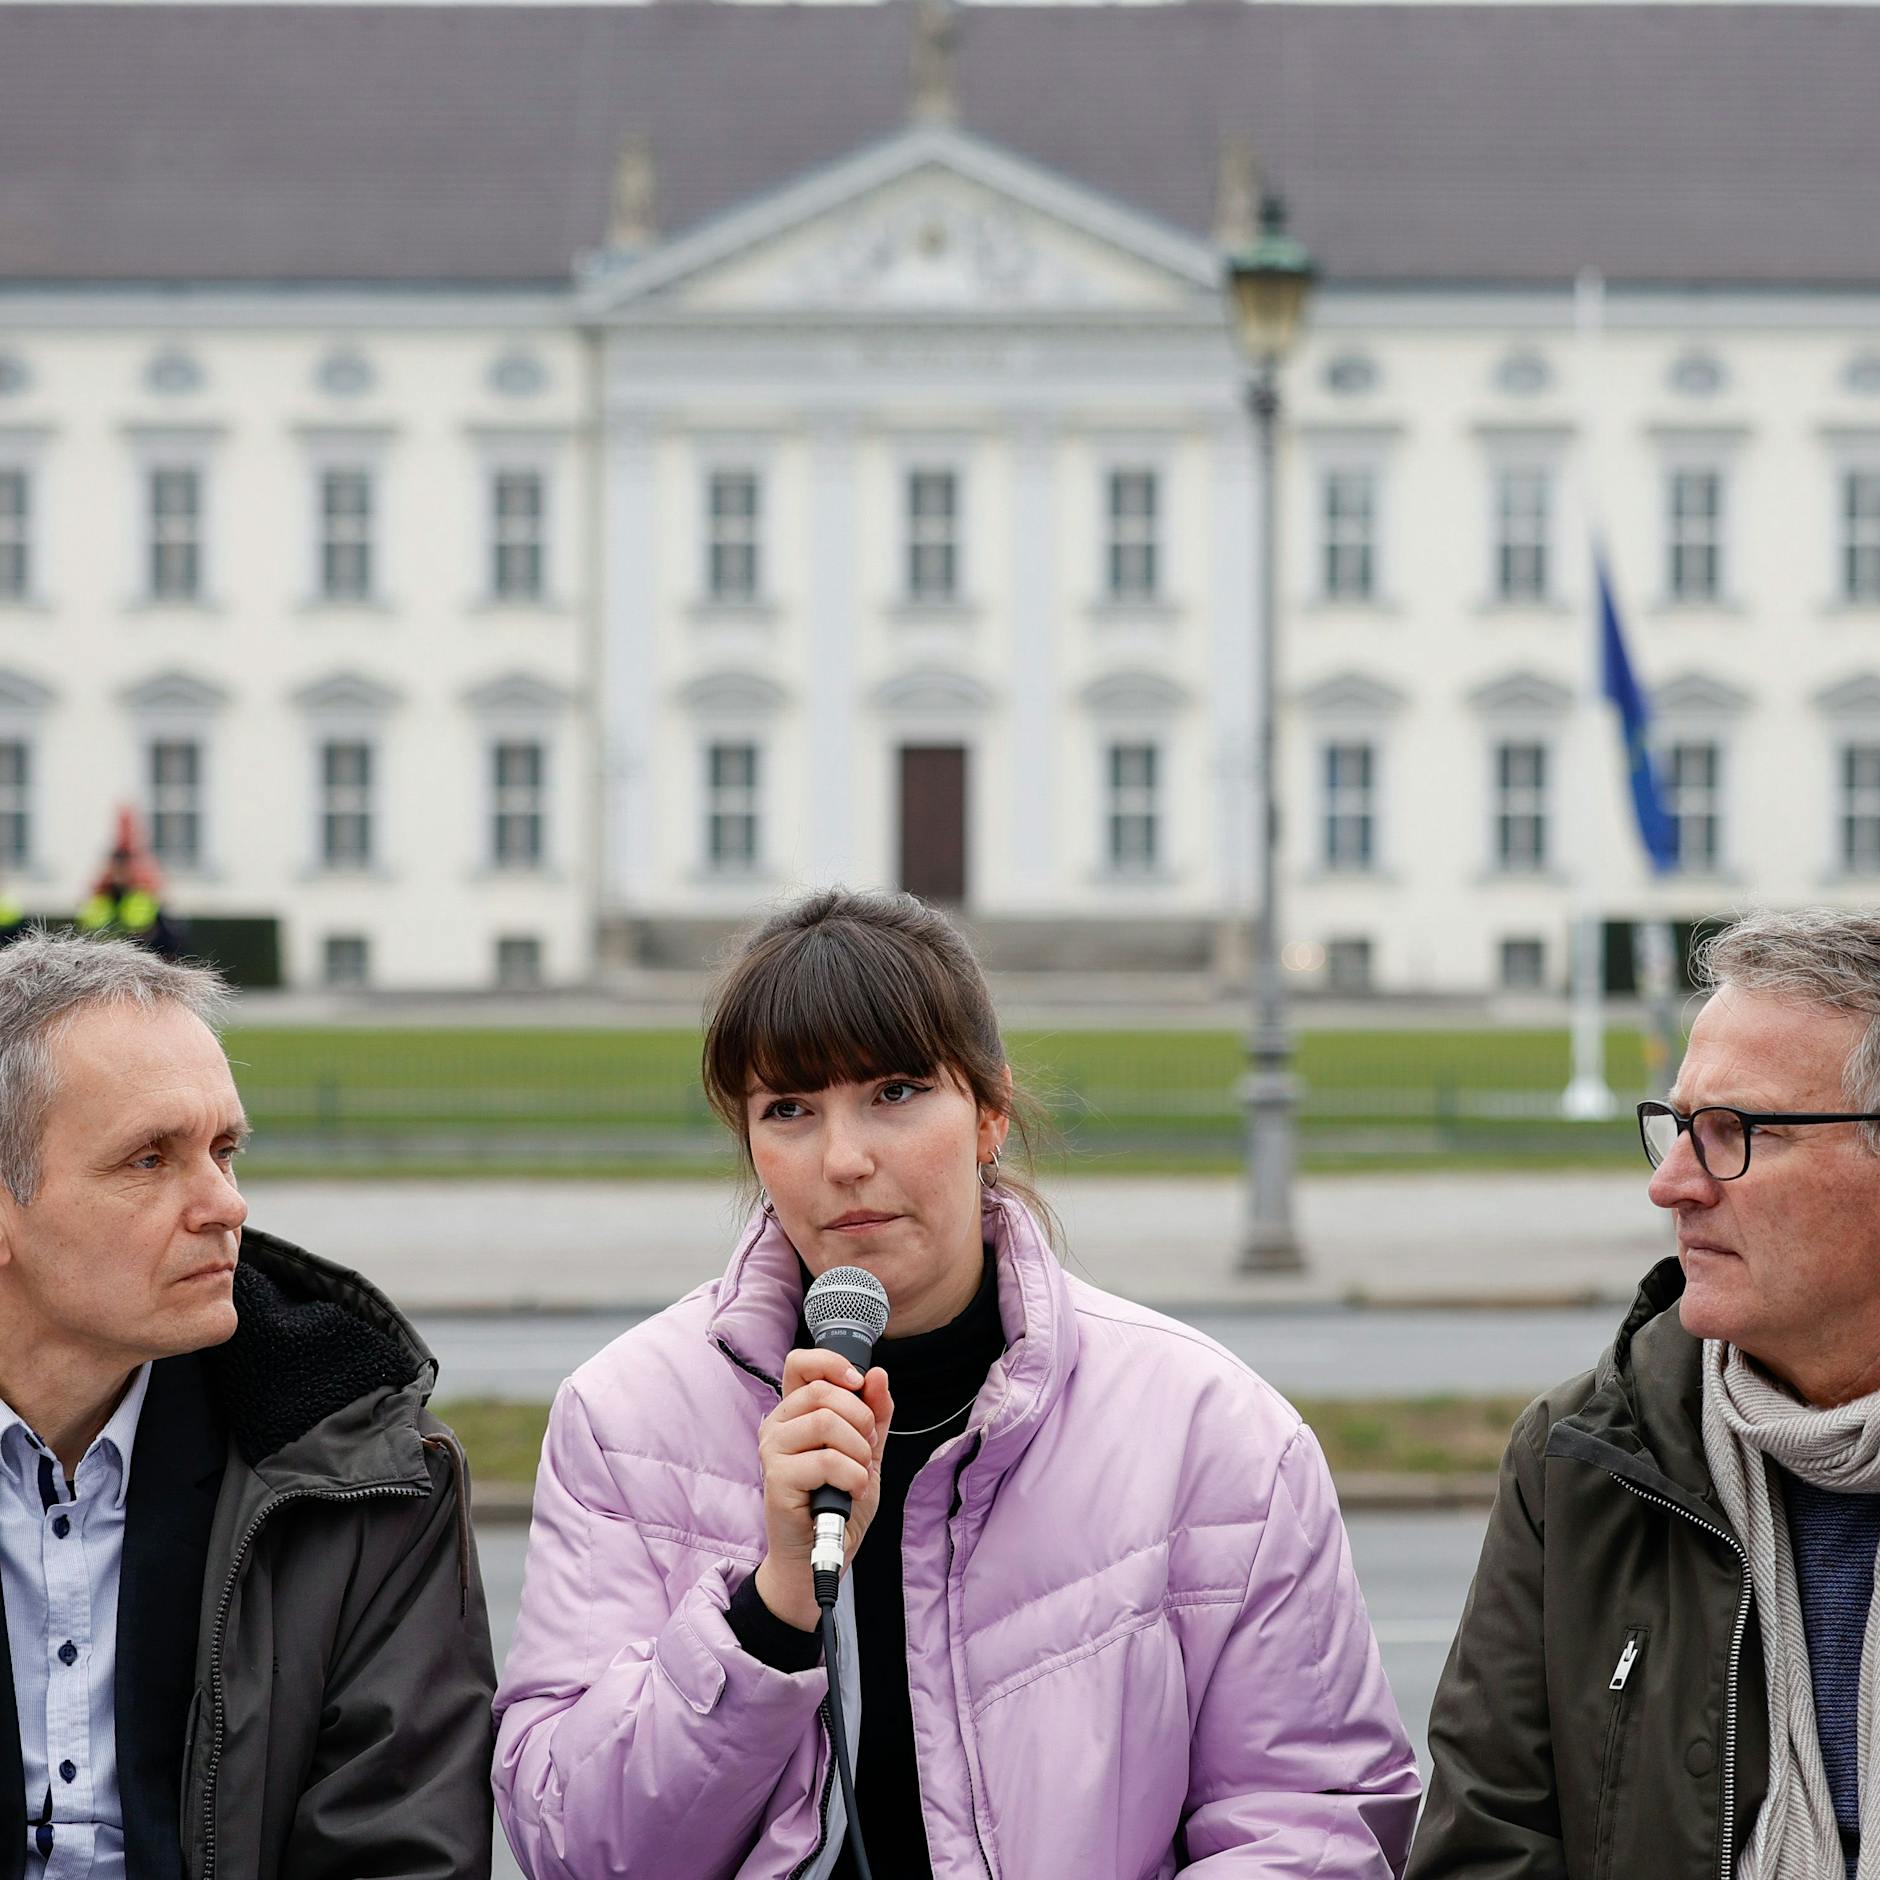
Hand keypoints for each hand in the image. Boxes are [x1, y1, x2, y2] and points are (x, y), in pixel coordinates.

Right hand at [753, 1348, 893, 1631]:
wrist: (823, 1552)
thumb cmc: (839, 1500)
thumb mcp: (867, 1451)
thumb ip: (875, 1414)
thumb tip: (878, 1375)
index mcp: (795, 1412)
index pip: (800, 1363)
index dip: (831, 1363)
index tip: (858, 1383)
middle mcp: (778, 1425)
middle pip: (822, 1391)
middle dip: (861, 1417)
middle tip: (868, 1446)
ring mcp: (773, 1451)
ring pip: (825, 1421)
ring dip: (858, 1450)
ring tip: (860, 1473)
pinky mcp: (777, 1479)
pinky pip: (826, 1460)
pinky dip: (852, 1476)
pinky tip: (853, 1490)